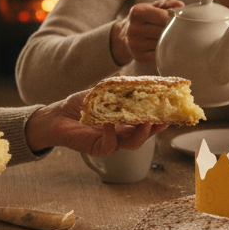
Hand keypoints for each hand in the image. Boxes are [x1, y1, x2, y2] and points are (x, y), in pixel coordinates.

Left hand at [25, 89, 166, 156]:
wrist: (57, 116)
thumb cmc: (81, 104)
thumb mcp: (102, 92)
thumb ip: (119, 89)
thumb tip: (138, 81)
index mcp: (126, 121)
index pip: (147, 121)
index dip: (160, 118)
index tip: (171, 111)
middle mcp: (122, 133)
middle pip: (144, 135)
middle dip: (156, 128)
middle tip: (163, 119)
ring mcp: (111, 142)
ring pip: (133, 143)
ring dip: (141, 134)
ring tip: (145, 122)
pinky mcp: (98, 148)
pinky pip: (110, 146)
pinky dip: (112, 135)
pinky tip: (109, 123)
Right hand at [111, 0, 183, 65]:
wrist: (125, 35)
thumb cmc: (145, 18)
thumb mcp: (154, 6)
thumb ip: (168, 3)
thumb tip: (180, 5)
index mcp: (137, 12)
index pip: (164, 17)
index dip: (175, 19)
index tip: (178, 20)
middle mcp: (133, 28)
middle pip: (164, 31)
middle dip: (173, 30)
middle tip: (178, 29)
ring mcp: (135, 44)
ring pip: (163, 43)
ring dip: (169, 40)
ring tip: (169, 37)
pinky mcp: (139, 57)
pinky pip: (160, 54)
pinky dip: (164, 50)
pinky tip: (162, 45)